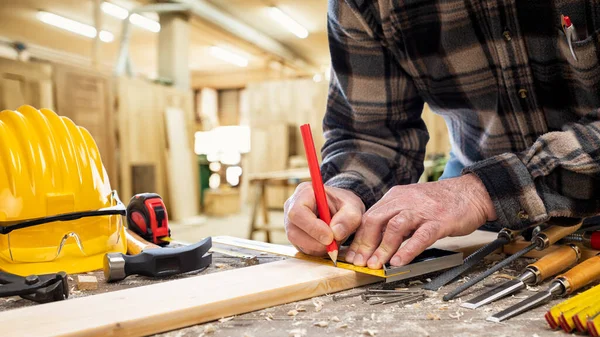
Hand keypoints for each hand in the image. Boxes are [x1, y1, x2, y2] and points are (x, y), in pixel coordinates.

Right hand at [284, 182, 364, 255]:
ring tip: (334, 241)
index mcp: (304, 193)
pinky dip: (317, 250)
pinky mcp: (295, 236)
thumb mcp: (353, 207)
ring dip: (318, 247)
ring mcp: (291, 223)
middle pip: (294, 231)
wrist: (341, 209)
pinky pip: (302, 248)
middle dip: (315, 242)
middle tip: (334, 244)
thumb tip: (335, 234)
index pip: (298, 212)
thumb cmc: (344, 204)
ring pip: (298, 242)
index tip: (330, 237)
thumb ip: (348, 218)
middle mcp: (292, 207)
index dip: (312, 227)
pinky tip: (328, 243)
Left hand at [345, 174, 496, 268]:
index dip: (358, 238)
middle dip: (365, 244)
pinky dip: (408, 249)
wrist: (471, 192)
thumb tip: (374, 241)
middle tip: (361, 262)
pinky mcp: (440, 221)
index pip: (369, 217)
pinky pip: (421, 236)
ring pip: (395, 227)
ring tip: (377, 264)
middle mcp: (405, 201)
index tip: (353, 256)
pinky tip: (400, 261)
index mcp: (395, 197)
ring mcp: (422, 210)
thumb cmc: (439, 202)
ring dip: (383, 248)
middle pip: (376, 220)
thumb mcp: (410, 204)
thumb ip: (393, 218)